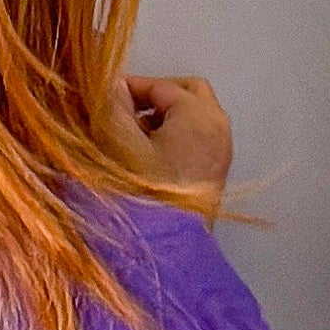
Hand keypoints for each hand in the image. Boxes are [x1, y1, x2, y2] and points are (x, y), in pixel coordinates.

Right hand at [109, 76, 233, 217]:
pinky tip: (152, 151)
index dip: (133, 85)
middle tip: (128, 106)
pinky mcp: (219, 169)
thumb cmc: (146, 192)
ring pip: (198, 113)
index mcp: (197, 115)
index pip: (163, 86)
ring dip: (168, 114)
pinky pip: (202, 135)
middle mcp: (218, 126)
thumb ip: (116, 109)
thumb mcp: (122, 145)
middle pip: (189, 92)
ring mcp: (222, 149)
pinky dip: (179, 131)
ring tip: (136, 131)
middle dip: (157, 94)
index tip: (107, 93)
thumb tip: (114, 85)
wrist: (170, 245)